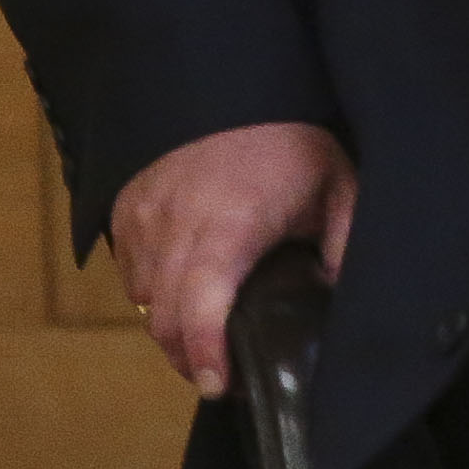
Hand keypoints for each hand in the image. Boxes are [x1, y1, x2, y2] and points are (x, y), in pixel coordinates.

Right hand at [108, 121, 356, 397]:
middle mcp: (176, 225)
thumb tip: (336, 297)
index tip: (220, 385)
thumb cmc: (292, 140)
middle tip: (221, 375)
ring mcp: (144, 217)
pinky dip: (153, 290)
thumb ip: (343, 245)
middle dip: (189, 357)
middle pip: (164, 318)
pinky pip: (130, 270)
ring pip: (144, 298)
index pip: (201, 305)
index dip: (205, 353)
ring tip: (206, 334)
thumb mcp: (338, 187)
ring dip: (170, 325)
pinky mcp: (125, 208)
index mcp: (232, 225)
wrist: (234, 83)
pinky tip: (184, 289)